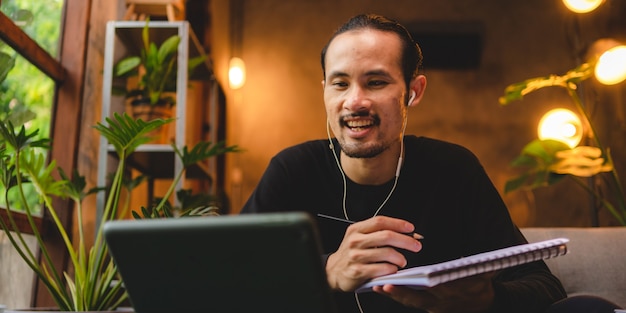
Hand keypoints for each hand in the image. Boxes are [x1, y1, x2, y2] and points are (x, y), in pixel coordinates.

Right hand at [325, 216, 422, 291]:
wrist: (334, 271)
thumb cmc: (351, 254)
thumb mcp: (359, 238)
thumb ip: (378, 234)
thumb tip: (407, 233)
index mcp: (357, 229)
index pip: (380, 221)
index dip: (398, 223)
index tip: (411, 228)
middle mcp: (355, 241)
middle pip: (386, 236)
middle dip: (405, 240)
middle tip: (416, 246)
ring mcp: (356, 256)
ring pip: (386, 253)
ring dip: (400, 258)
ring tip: (402, 261)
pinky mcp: (358, 271)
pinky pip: (382, 269)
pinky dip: (391, 269)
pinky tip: (393, 269)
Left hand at [372, 272, 495, 312]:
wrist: (485, 305)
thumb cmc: (483, 285)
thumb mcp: (487, 275)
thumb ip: (486, 267)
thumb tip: (494, 260)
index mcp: (454, 292)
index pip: (437, 289)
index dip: (425, 284)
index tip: (412, 279)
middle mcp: (441, 302)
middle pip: (418, 299)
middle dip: (400, 293)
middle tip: (383, 286)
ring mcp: (434, 307)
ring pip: (410, 302)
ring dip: (394, 295)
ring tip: (377, 286)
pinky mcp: (429, 307)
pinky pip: (410, 301)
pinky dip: (397, 295)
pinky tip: (382, 287)